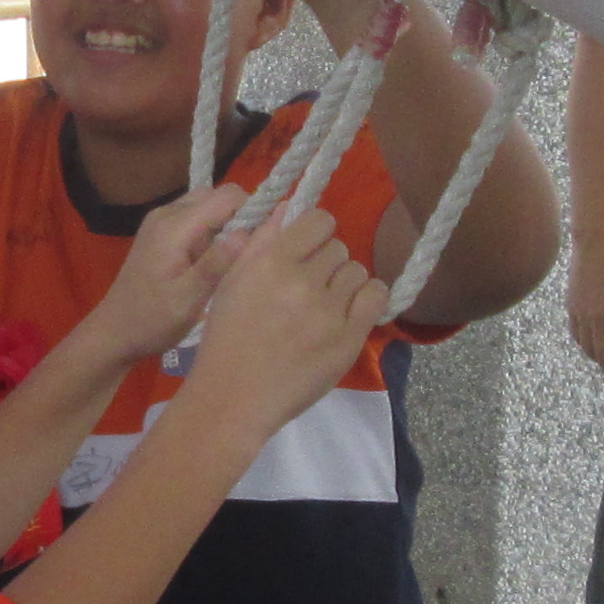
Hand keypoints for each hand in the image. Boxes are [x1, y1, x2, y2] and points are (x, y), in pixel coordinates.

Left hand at [67, 182, 247, 371]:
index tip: (262, 241)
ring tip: (230, 259)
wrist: (114, 331)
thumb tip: (247, 231)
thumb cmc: (152, 321)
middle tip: (246, 253)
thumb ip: (216, 264)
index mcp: (174, 226)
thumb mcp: (187, 300)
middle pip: (217, 195)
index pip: (227, 197)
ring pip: (207, 205)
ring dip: (225, 224)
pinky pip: (195, 217)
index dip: (252, 211)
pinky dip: (210, 230)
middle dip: (239, 216)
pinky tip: (211, 261)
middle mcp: (167, 213)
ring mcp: (160, 220)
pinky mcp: (160, 231)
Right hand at [180, 209, 386, 432]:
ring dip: (344, 283)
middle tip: (309, 287)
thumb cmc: (226, 337)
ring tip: (325, 305)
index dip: (315, 233)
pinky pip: (376, 297)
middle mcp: (304, 282)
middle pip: (339, 248)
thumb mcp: (233, 282)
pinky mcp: (349, 339)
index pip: (319, 220)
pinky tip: (349, 312)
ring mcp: (330, 312)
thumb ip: (262, 241)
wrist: (234, 397)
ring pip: (358, 272)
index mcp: (271, 262)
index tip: (307, 250)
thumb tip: (290, 207)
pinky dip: (367, 299)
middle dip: (326, 263)